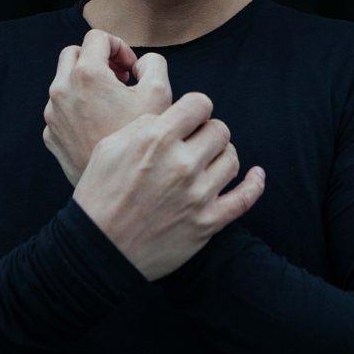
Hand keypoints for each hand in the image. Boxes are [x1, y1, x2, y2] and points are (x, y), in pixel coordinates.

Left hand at [42, 29, 172, 184]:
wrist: (117, 188)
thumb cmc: (138, 141)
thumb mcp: (159, 93)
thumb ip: (153, 64)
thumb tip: (141, 63)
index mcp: (86, 74)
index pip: (97, 37)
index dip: (119, 47)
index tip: (131, 69)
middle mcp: (61, 90)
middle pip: (74, 54)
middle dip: (97, 60)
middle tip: (119, 79)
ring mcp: (53, 115)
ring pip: (64, 82)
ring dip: (86, 84)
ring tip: (112, 103)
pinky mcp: (51, 135)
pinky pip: (61, 110)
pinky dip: (78, 108)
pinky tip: (100, 124)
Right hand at [73, 92, 265, 280]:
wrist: (98, 249)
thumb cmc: (98, 195)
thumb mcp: (108, 147)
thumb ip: (143, 125)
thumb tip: (169, 118)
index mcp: (156, 139)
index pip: (199, 104)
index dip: (195, 109)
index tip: (189, 119)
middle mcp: (181, 164)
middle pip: (219, 130)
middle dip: (207, 133)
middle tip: (194, 144)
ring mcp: (197, 195)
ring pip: (231, 159)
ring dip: (221, 156)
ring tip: (208, 162)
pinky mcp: (207, 223)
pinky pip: (244, 198)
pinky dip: (254, 184)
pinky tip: (256, 175)